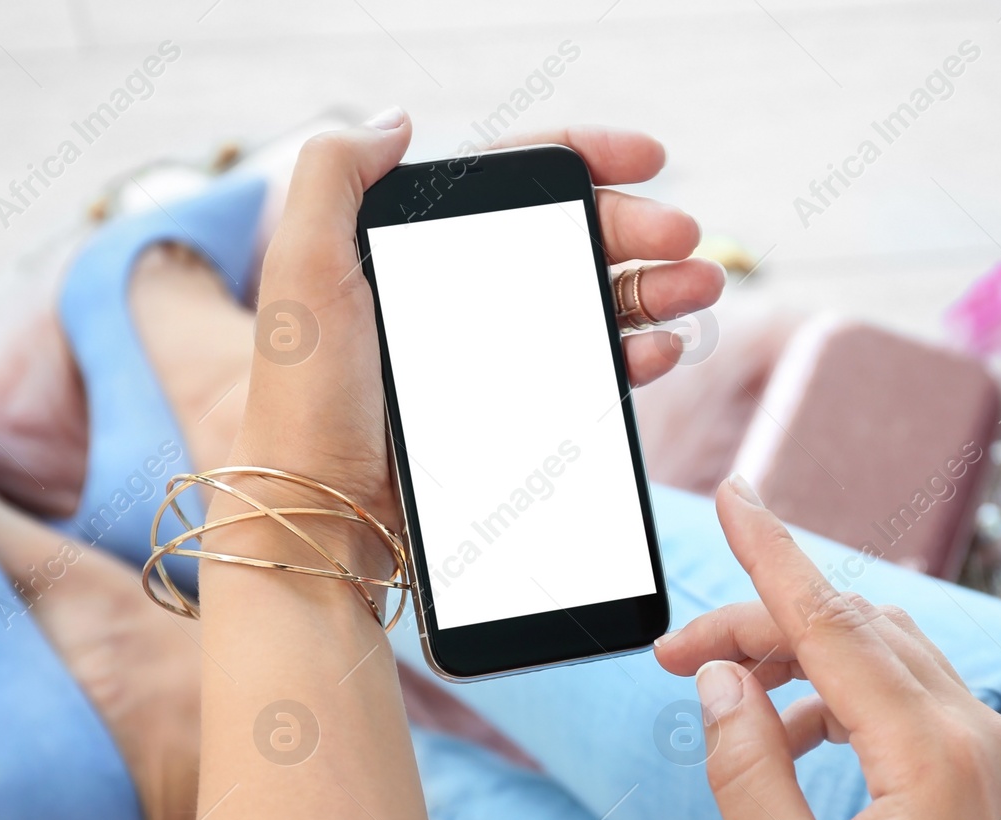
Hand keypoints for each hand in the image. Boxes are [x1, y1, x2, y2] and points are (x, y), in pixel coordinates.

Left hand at [229, 110, 724, 538]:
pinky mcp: (512, 411)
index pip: (514, 182)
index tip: (649, 159)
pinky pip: (590, 370)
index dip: (586, 159)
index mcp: (416, 248)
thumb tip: (400, 120)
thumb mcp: (301, 272)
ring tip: (698, 289)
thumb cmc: (304, 400)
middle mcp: (460, 293)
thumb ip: (335, 177)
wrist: (321, 517)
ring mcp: (491, 354)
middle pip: (570, 239)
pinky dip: (635, 353)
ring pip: (592, 302)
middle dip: (639, 228)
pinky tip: (661, 348)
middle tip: (687, 238)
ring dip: (654, 289)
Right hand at [655, 477, 1000, 819]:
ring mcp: (992, 746)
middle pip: (853, 627)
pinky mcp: (986, 765)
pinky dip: (838, 688)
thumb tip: (719, 680)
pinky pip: (905, 688)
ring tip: (724, 697)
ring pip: (881, 649)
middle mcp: (978, 734)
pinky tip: (792, 733)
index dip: (773, 554)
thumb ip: (745, 770)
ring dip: (799, 653)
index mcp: (935, 758)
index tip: (733, 492)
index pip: (836, 623)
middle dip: (759, 623)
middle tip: (673, 660)